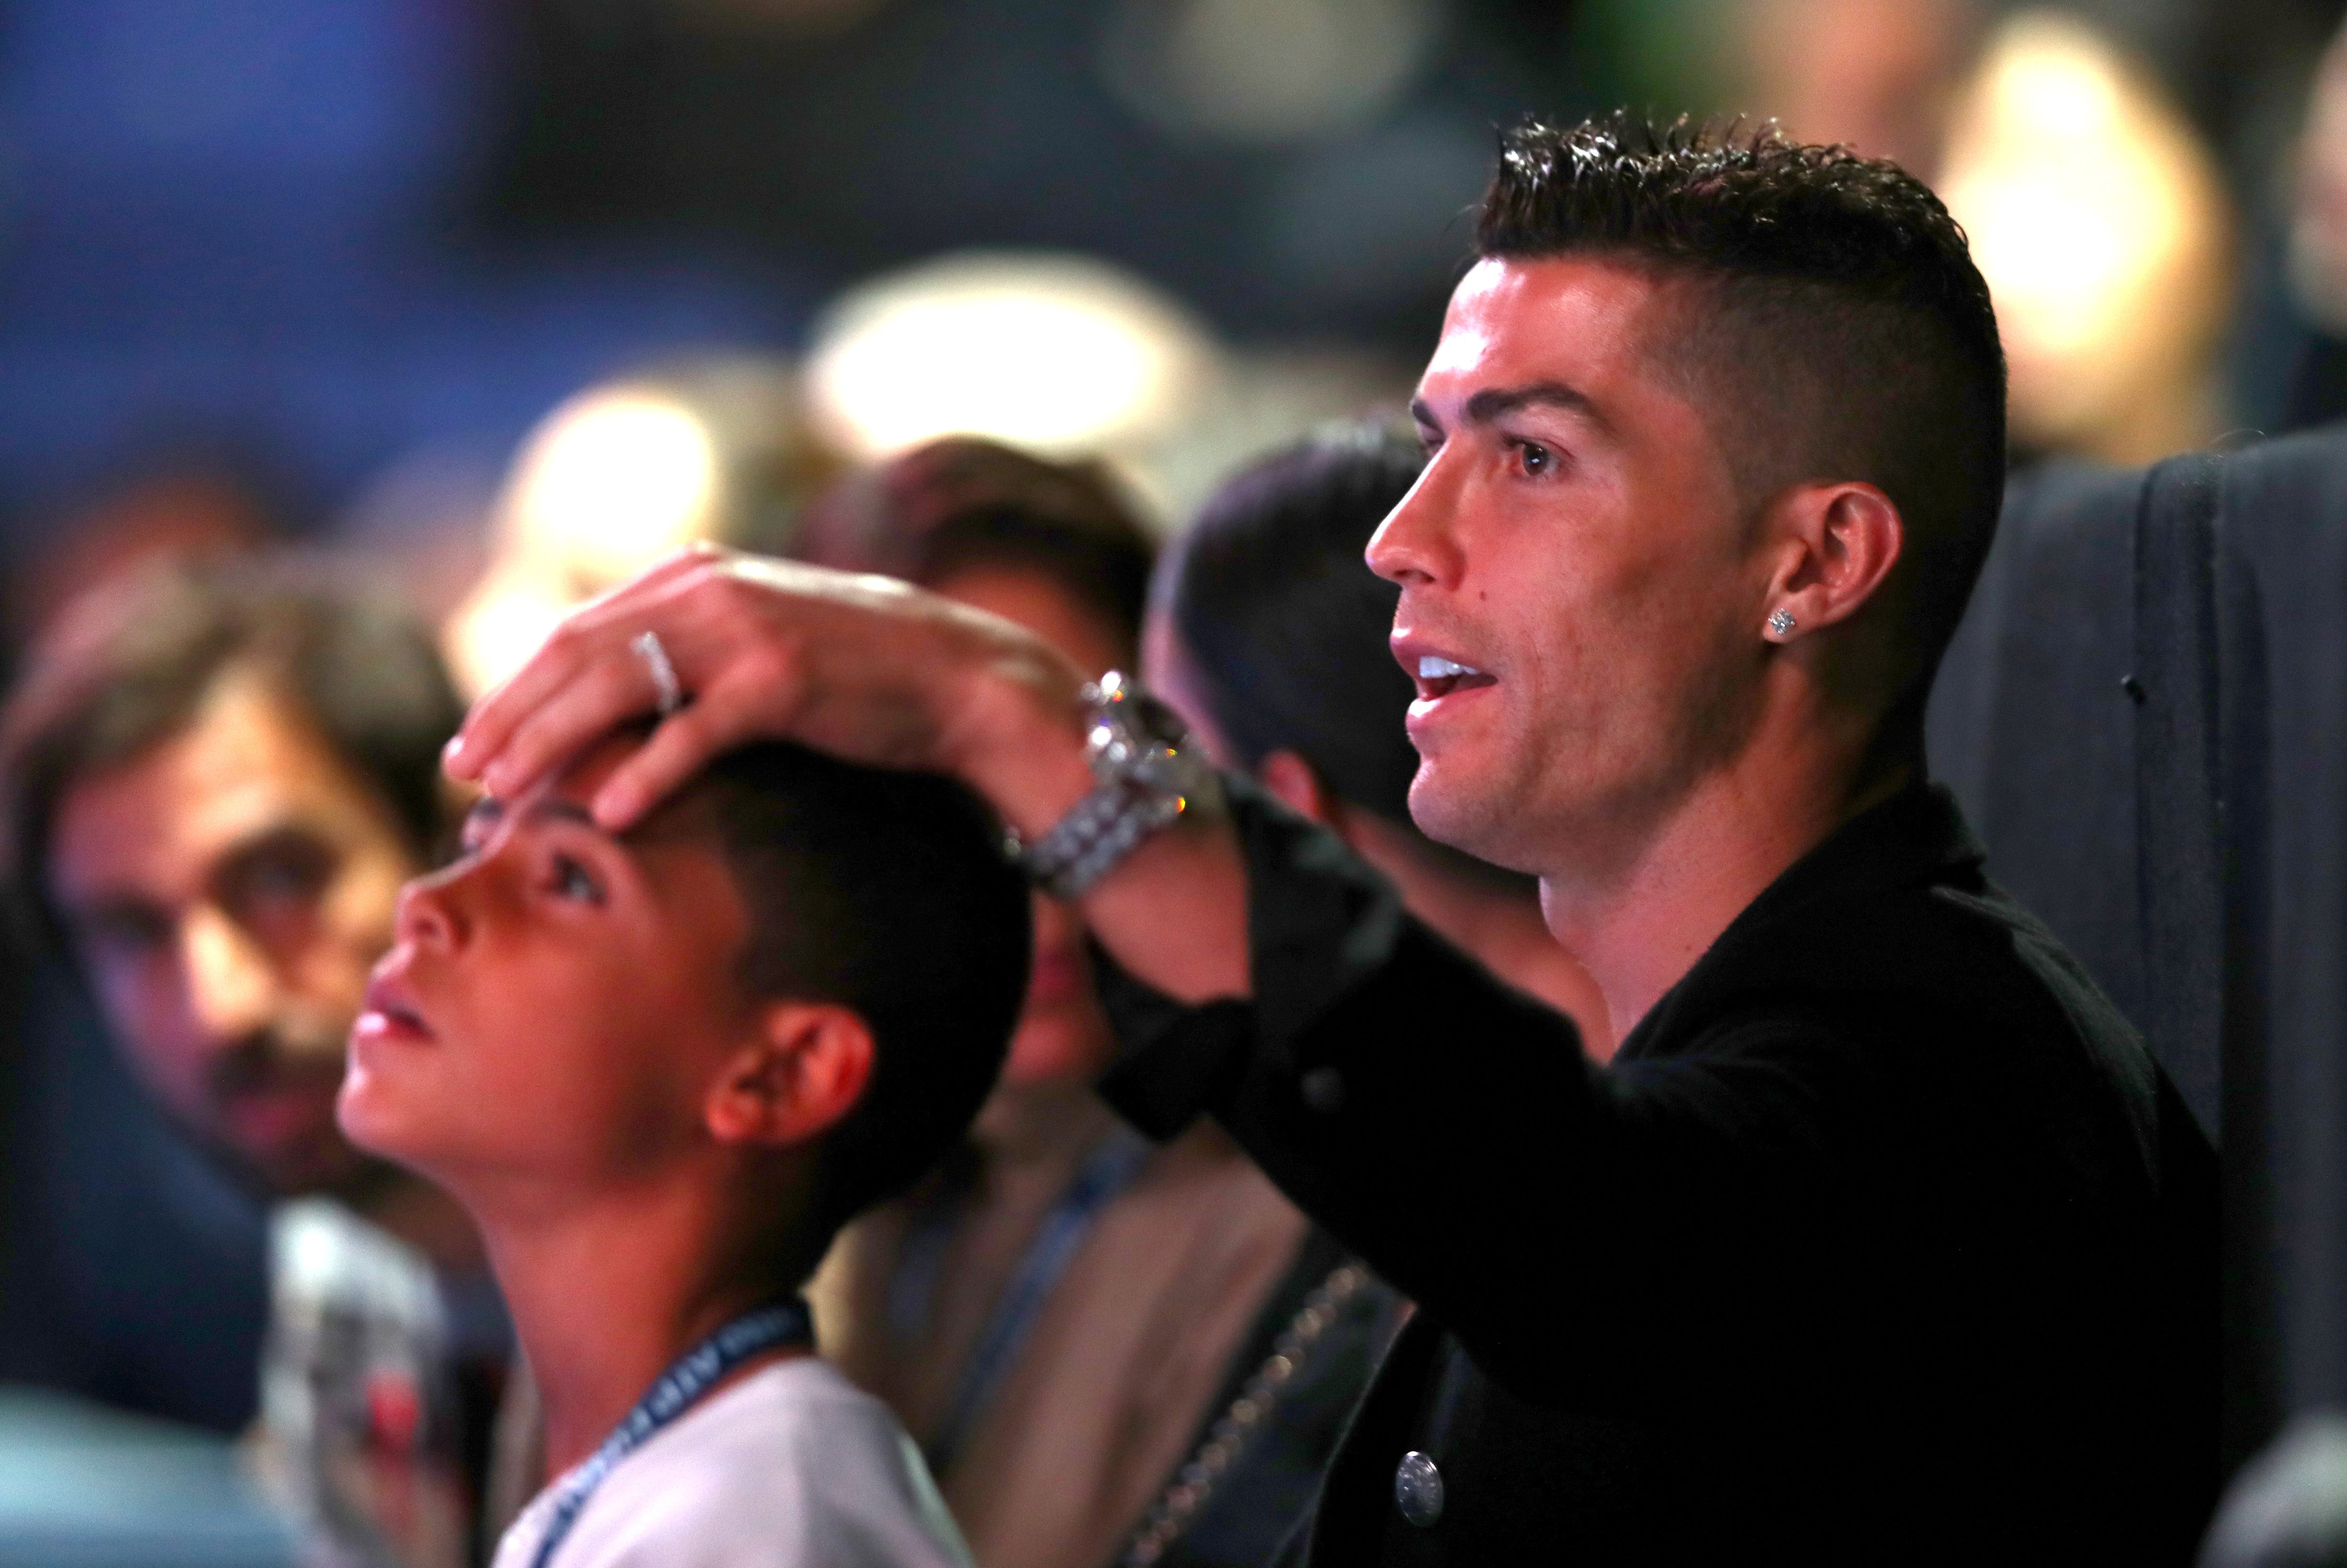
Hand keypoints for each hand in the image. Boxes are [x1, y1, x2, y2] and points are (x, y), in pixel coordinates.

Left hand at [445, 546, 1095, 834]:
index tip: (471, 741)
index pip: (576, 631)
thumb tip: (610, 698)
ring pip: (617, 686)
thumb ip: (688, 648)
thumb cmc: (857, 671)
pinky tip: (609, 815)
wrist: (956, 675)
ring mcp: (743, 632)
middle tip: (462, 774)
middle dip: (510, 716)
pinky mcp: (780, 680)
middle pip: (577, 653)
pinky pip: (694, 731)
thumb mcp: (757, 640)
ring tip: (506, 793)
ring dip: (551, 742)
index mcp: (694, 575)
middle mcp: (708, 590)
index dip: (515, 687)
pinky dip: (646, 773)